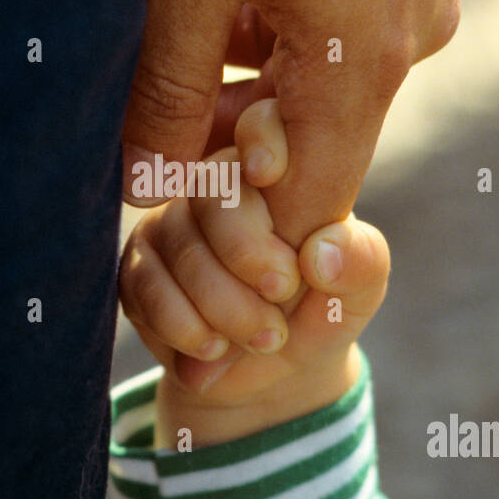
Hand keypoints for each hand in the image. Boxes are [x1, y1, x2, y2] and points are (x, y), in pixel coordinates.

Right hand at [119, 99, 389, 447]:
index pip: (261, 125)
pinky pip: (144, 283)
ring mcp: (172, 220)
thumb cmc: (321, 311)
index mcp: (277, 166)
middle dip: (245, 249)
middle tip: (281, 294)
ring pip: (177, 241)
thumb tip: (321, 253)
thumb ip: (360, 263)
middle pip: (211, 190)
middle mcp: (217, 182)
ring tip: (262, 338)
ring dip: (220, 301)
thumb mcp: (358, 292)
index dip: (262, 138)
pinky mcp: (138, 265)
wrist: (273, 373)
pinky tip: (213, 349)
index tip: (271, 173)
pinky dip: (181, 322)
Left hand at [122, 0, 498, 247]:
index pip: (310, 201)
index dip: (239, 215)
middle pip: (312, 132)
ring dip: (250, 57)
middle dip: (227, 127)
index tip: (174, 189)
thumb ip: (169, 83)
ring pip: (321, 64)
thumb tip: (145, 178)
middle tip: (152, 84)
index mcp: (364, 61)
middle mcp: (409, 35)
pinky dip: (285, 5)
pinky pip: (344, 7)